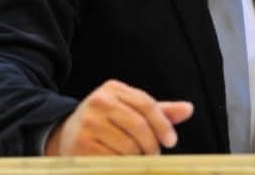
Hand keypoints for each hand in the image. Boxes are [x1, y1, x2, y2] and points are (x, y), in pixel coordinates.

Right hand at [44, 79, 194, 155]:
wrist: (65, 134)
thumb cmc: (106, 121)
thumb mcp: (130, 110)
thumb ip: (159, 111)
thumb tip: (189, 109)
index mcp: (113, 89)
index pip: (146, 104)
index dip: (162, 124)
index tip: (171, 141)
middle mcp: (99, 102)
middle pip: (139, 125)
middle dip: (151, 145)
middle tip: (154, 155)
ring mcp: (88, 123)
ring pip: (128, 146)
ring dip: (137, 157)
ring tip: (134, 158)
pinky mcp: (82, 145)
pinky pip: (114, 159)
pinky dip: (122, 165)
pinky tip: (119, 162)